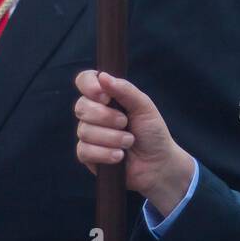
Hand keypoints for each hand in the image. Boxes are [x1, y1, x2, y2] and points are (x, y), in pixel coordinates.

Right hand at [73, 70, 193, 214]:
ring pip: (85, 131)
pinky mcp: (87, 155)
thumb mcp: (144, 107)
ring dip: (112, 137)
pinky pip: (84, 151)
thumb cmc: (152, 132)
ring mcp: (89, 134)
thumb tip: (103, 76)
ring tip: (129, 142)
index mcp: (106, 96)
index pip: (85, 80)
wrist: (158, 163)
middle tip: (126, 123)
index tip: (104, 96)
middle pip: (81, 107)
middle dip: (106, 117)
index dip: (89, 86)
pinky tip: (119, 156)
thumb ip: (125, 90)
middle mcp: (94, 113)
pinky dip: (105, 153)